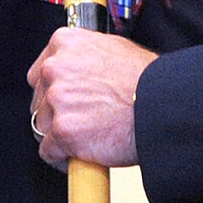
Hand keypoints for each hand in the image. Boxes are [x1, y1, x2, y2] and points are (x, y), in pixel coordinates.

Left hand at [28, 27, 153, 168]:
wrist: (163, 105)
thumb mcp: (113, 49)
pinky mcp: (63, 130)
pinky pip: (49, 152)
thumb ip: (84, 57)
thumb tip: (76, 69)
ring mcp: (57, 99)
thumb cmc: (147, 79)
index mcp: (64, 43)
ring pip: (42, 127)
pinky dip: (63, 159)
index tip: (65, 102)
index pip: (40, 72)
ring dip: (60, 136)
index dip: (53, 91)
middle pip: (39, 100)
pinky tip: (83, 155)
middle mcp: (55, 68)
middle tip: (83, 121)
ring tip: (88, 138)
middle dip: (56, 114)